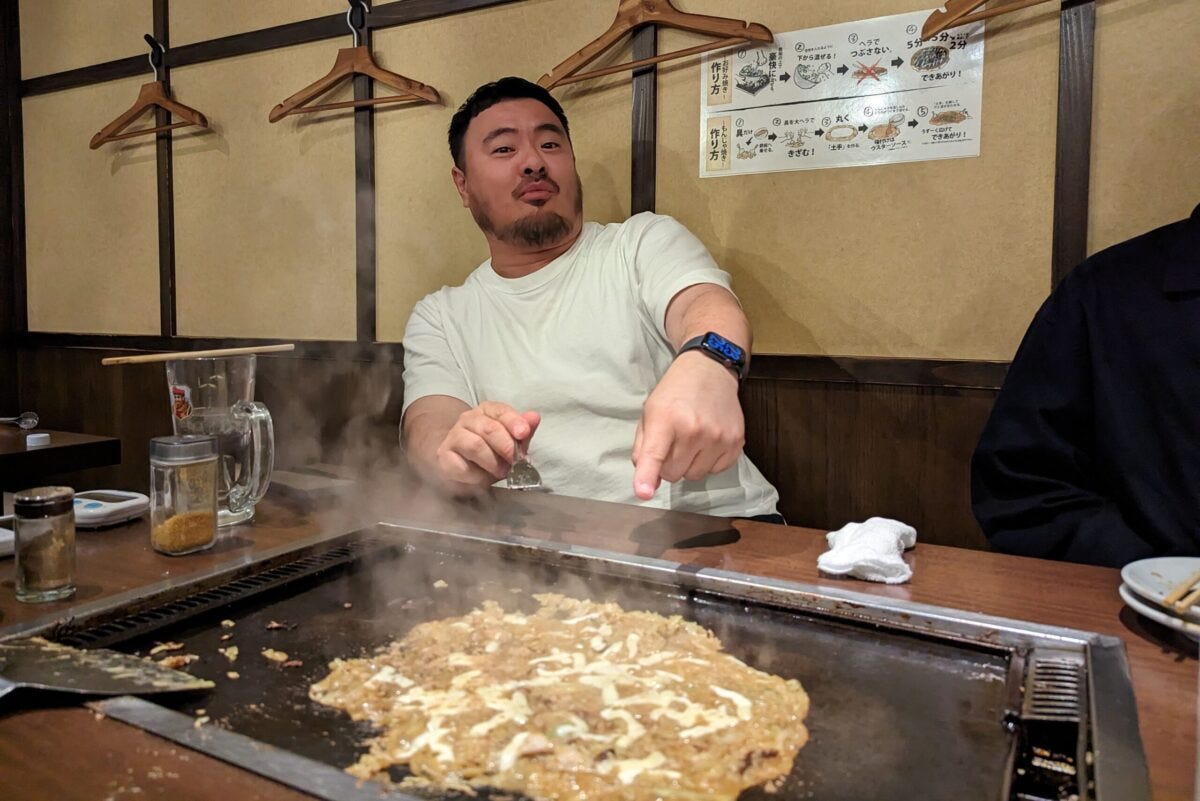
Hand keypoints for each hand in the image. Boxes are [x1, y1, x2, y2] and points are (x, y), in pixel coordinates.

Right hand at [434, 401, 539, 494]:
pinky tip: (482, 479)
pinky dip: (476, 476)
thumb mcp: (511, 442)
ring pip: (475, 445)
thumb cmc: (490, 453)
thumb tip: (534, 418)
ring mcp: (454, 437)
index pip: (500, 411)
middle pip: (489, 428)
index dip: (514, 421)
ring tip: (502, 472)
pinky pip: (461, 466)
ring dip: (493, 462)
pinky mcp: (444, 457)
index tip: (523, 433)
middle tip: (516, 462)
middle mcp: (468, 420)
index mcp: (486, 411)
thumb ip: (523, 432)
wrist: (459, 466)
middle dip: (506, 446)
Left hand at [632, 351, 744, 499]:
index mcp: (666, 419)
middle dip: (669, 465)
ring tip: (690, 441)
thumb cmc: (674, 394)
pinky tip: (707, 442)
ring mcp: (718, 437)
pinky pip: (715, 471)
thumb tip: (647, 485)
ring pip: (694, 476)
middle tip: (673, 443)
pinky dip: (708, 462)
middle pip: (673, 474)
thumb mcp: (650, 414)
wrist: (709, 371)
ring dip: (689, 465)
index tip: (644, 493)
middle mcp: (694, 429)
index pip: (655, 454)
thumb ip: (643, 450)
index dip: (647, 476)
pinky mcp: (736, 442)